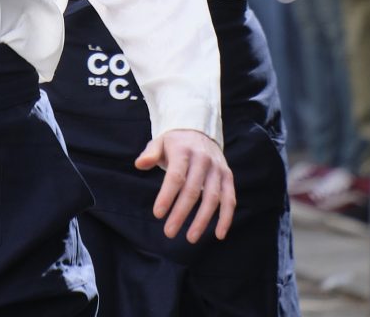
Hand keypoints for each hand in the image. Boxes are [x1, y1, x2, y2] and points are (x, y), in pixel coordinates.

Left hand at [136, 128, 235, 242]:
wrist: (199, 131)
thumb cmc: (175, 143)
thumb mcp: (160, 142)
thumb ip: (150, 153)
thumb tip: (139, 164)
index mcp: (184, 151)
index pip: (176, 176)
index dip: (167, 196)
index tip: (158, 214)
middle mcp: (203, 159)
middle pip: (193, 190)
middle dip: (181, 213)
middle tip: (169, 232)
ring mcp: (218, 168)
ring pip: (213, 198)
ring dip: (202, 220)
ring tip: (190, 238)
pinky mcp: (228, 176)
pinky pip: (230, 199)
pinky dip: (226, 218)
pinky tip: (219, 234)